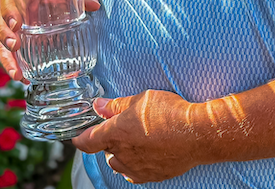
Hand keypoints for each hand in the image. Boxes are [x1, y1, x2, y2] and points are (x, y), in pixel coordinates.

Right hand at [0, 0, 100, 81]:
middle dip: (5, 36)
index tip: (16, 23)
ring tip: (16, 73)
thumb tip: (94, 4)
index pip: (9, 1)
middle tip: (14, 46)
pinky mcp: (18, 40)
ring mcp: (14, 26)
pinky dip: (15, 66)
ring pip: (2, 42)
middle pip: (1, 23)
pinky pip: (11, 54)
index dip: (9, 12)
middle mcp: (13, 10)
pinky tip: (24, 78)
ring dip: (7, 58)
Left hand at [72, 91, 206, 183]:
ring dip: (121, 154)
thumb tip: (99, 105)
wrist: (196, 134)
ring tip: (137, 140)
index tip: (77, 136)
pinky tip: (146, 153)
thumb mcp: (141, 99)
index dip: (79, 138)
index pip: (87, 141)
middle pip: (105, 151)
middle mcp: (122, 155)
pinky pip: (134, 173)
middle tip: (124, 127)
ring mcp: (136, 168)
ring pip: (118, 164)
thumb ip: (117, 105)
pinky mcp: (151, 176)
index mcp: (115, 134)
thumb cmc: (170, 113)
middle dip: (109, 140)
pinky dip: (135, 164)